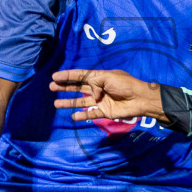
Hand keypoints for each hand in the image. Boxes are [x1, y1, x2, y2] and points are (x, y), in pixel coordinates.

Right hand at [49, 69, 164, 121]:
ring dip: (69, 102)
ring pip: (81, 101)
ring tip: (56, 104)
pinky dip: (82, 115)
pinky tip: (73, 116)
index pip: (80, 75)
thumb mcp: (109, 77)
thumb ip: (95, 82)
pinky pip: (91, 113)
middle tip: (51, 87)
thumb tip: (90, 93)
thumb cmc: (126, 85)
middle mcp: (98, 88)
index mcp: (99, 77)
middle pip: (78, 87)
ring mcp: (101, 100)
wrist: (140, 99)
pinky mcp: (105, 111)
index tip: (54, 76)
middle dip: (65, 88)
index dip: (67, 76)